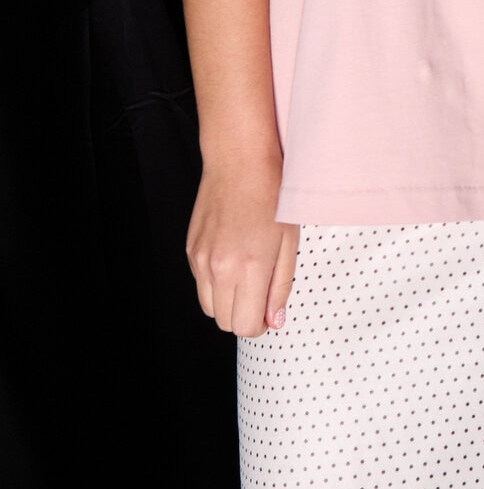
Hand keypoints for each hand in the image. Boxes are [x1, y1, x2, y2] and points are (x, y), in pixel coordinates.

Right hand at [187, 156, 297, 335]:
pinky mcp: (190, 250)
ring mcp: (199, 260)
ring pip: (209, 307)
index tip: (269, 313)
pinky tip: (233, 259)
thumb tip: (274, 320)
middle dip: (244, 316)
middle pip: (225, 322)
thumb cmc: (272, 196)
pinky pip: (200, 284)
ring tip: (247, 276)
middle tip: (261, 295)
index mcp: (248, 268)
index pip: (245, 326)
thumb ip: (280, 287)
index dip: (260, 325)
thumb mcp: (288, 243)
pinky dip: (216, 284)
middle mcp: (218, 268)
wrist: (239, 162)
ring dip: (228, 302)